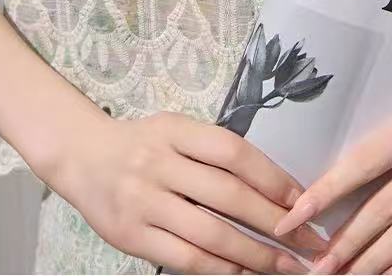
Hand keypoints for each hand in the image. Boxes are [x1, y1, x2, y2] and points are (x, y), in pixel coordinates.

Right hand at [41, 107, 328, 273]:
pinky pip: (185, 258)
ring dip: (255, 254)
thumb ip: (214, 151)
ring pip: (210, 234)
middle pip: (228, 195)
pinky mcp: (131, 236)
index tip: (302, 200)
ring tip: (286, 265)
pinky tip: (243, 272)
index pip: (233, 152)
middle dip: (275, 222)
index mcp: (175, 130)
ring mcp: (143, 201)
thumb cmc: (141, 144)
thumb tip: (274, 186)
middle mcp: (159, 163)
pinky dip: (220, 268)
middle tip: (308, 240)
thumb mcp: (176, 130)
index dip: (272, 176)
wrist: (82, 157)